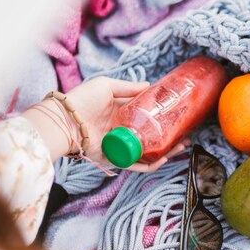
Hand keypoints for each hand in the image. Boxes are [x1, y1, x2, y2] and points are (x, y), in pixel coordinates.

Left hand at [23, 77, 189, 172]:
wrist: (64, 120)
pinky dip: (149, 165)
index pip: (147, 117)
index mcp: (120, 113)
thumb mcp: (106, 86)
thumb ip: (128, 87)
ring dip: (165, 152)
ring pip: (147, 152)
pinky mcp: (114, 158)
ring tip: (179, 148)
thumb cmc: (82, 100)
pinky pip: (135, 164)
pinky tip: (162, 159)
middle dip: (169, 139)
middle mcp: (122, 130)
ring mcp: (119, 145)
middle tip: (185, 138)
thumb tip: (149, 85)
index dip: (163, 119)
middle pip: (151, 137)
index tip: (178, 119)